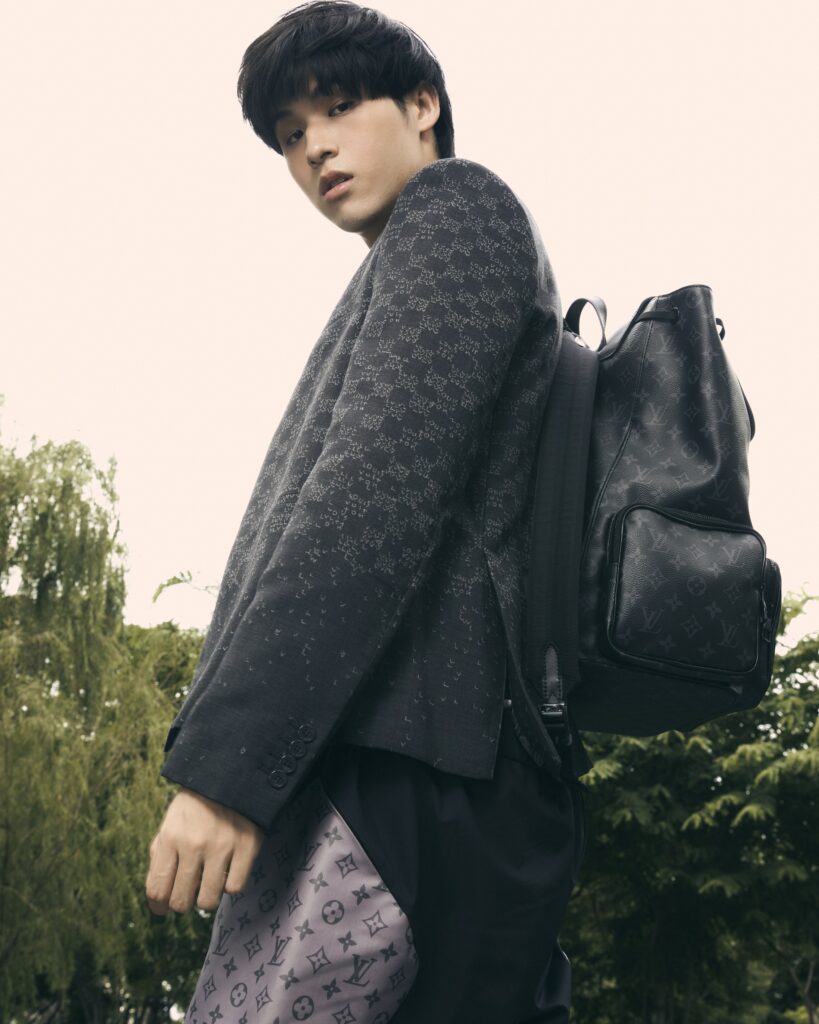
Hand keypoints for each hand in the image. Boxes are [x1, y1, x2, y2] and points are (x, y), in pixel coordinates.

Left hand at [145, 787, 263, 915]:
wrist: (233, 776)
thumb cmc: (197, 805)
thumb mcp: (170, 824)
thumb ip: (159, 857)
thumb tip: (157, 898)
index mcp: (170, 838)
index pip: (156, 889)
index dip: (157, 906)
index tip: (163, 909)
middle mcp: (193, 845)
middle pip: (180, 901)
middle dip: (182, 904)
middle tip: (189, 894)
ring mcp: (221, 847)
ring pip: (208, 901)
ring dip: (207, 898)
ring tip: (210, 883)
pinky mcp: (246, 847)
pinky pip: (235, 887)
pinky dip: (231, 884)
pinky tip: (229, 870)